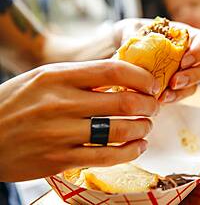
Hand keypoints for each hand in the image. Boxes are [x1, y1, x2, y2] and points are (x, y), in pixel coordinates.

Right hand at [0, 60, 159, 181]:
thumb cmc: (16, 103)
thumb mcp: (43, 79)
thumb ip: (80, 76)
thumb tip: (122, 76)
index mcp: (58, 76)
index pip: (114, 70)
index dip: (142, 77)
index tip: (152, 85)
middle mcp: (60, 103)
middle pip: (124, 102)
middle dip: (149, 105)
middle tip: (154, 107)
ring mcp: (60, 133)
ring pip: (120, 131)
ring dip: (143, 128)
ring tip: (146, 126)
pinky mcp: (59, 160)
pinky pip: (106, 157)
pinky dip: (130, 151)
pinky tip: (137, 146)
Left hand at [114, 19, 199, 102]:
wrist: (126, 51)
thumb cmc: (134, 34)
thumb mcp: (131, 28)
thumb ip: (132, 32)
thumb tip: (130, 42)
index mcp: (186, 36)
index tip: (183, 60)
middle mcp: (190, 56)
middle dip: (192, 77)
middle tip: (174, 81)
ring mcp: (184, 74)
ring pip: (195, 86)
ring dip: (182, 92)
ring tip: (164, 96)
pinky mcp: (174, 89)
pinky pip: (179, 96)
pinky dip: (170, 99)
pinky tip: (158, 100)